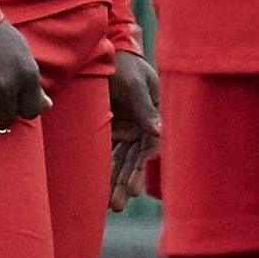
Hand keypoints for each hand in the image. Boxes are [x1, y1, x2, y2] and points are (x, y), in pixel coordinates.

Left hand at [107, 51, 162, 210]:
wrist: (108, 51)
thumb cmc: (125, 65)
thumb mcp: (135, 83)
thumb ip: (144, 107)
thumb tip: (159, 132)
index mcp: (153, 116)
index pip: (149, 147)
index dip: (141, 168)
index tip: (133, 188)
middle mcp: (142, 127)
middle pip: (134, 160)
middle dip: (127, 182)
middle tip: (118, 205)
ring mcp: (126, 129)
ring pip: (122, 161)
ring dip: (116, 182)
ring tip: (111, 206)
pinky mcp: (111, 129)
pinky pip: (108, 153)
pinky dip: (104, 170)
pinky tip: (99, 189)